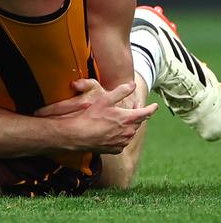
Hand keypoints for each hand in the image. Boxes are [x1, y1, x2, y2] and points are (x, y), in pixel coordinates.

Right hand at [37, 79, 157, 153]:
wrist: (79, 135)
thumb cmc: (91, 116)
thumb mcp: (105, 99)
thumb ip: (121, 91)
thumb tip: (133, 85)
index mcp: (129, 119)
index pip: (146, 113)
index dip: (152, 108)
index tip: (155, 106)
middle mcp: (129, 132)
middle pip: (138, 122)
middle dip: (136, 115)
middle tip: (131, 109)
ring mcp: (123, 142)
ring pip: (130, 132)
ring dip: (128, 126)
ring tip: (118, 120)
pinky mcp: (116, 149)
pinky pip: (122, 141)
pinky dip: (120, 135)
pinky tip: (110, 131)